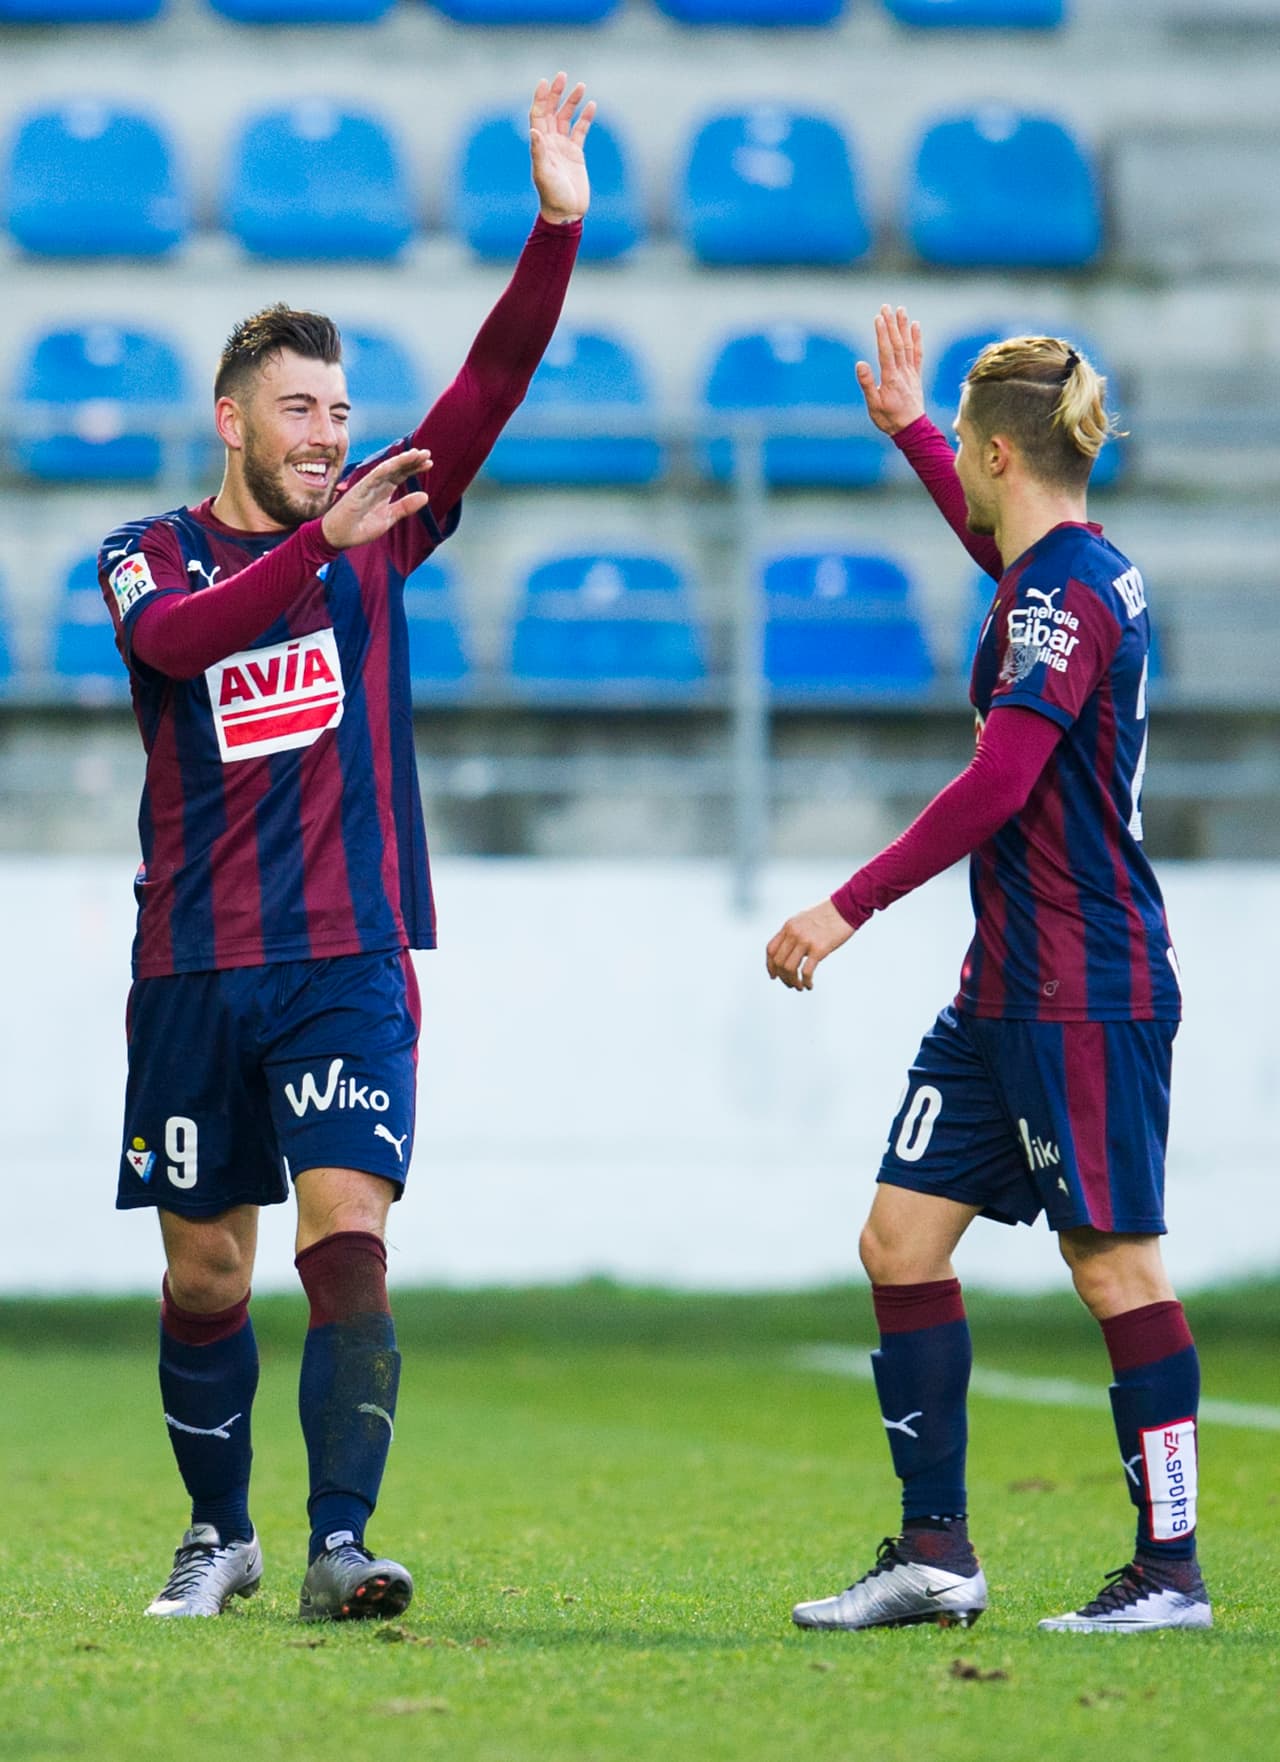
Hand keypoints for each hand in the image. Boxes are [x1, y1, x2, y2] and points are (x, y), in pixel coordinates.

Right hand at [321, 449, 430, 549]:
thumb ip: (405, 507)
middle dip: (411, 461)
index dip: (414, 468)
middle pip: (396, 468)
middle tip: (427, 453)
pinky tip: (395, 464)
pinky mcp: (357, 491)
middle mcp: (376, 484)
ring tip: (416, 455)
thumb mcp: (389, 518)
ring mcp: (366, 486)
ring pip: (386, 469)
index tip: (429, 463)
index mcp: (384, 490)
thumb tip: (426, 495)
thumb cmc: (360, 527)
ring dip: (400, 461)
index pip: (401, 475)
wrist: (338, 537)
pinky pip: (372, 478)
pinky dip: (384, 470)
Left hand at [530, 72, 594, 224]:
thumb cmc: (552, 195)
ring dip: (572, 101)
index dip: (541, 98)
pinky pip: (580, 130)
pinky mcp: (576, 153)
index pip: (538, 115)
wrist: (566, 212)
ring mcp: (563, 147)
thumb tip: (534, 130)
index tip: (545, 82)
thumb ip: (539, 152)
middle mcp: (550, 142)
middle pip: (551, 111)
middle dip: (556, 93)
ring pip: (567, 118)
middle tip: (563, 76)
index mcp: (540, 144)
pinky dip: (585, 118)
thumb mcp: (544, 174)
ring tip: (581, 86)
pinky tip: (592, 105)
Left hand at [766, 899, 854, 991]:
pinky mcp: (819, 949)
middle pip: (778, 962)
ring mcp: (805, 941)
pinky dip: (806, 982)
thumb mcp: (804, 918)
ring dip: (792, 982)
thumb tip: (791, 949)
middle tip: (791, 984)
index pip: (771, 949)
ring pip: (789, 968)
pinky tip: (809, 985)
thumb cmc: (828, 913)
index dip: (770, 965)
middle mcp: (793, 933)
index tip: (774, 976)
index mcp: (788, 926)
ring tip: (799, 987)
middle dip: (783, 977)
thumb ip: (794, 932)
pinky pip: (806, 971)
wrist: (846, 907)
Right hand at [856, 304, 926, 436]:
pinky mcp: (915, 375)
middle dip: (891, 324)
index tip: (878, 317)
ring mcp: (911, 373)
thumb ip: (867, 383)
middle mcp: (902, 372)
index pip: (886, 351)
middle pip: (896, 343)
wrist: (911, 430)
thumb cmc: (889, 419)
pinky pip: (917, 354)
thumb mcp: (874, 405)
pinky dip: (916, 339)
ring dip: (903, 327)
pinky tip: (915, 326)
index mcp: (891, 378)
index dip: (882, 333)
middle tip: (886, 307)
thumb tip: (860, 363)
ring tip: (901, 310)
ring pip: (907, 345)